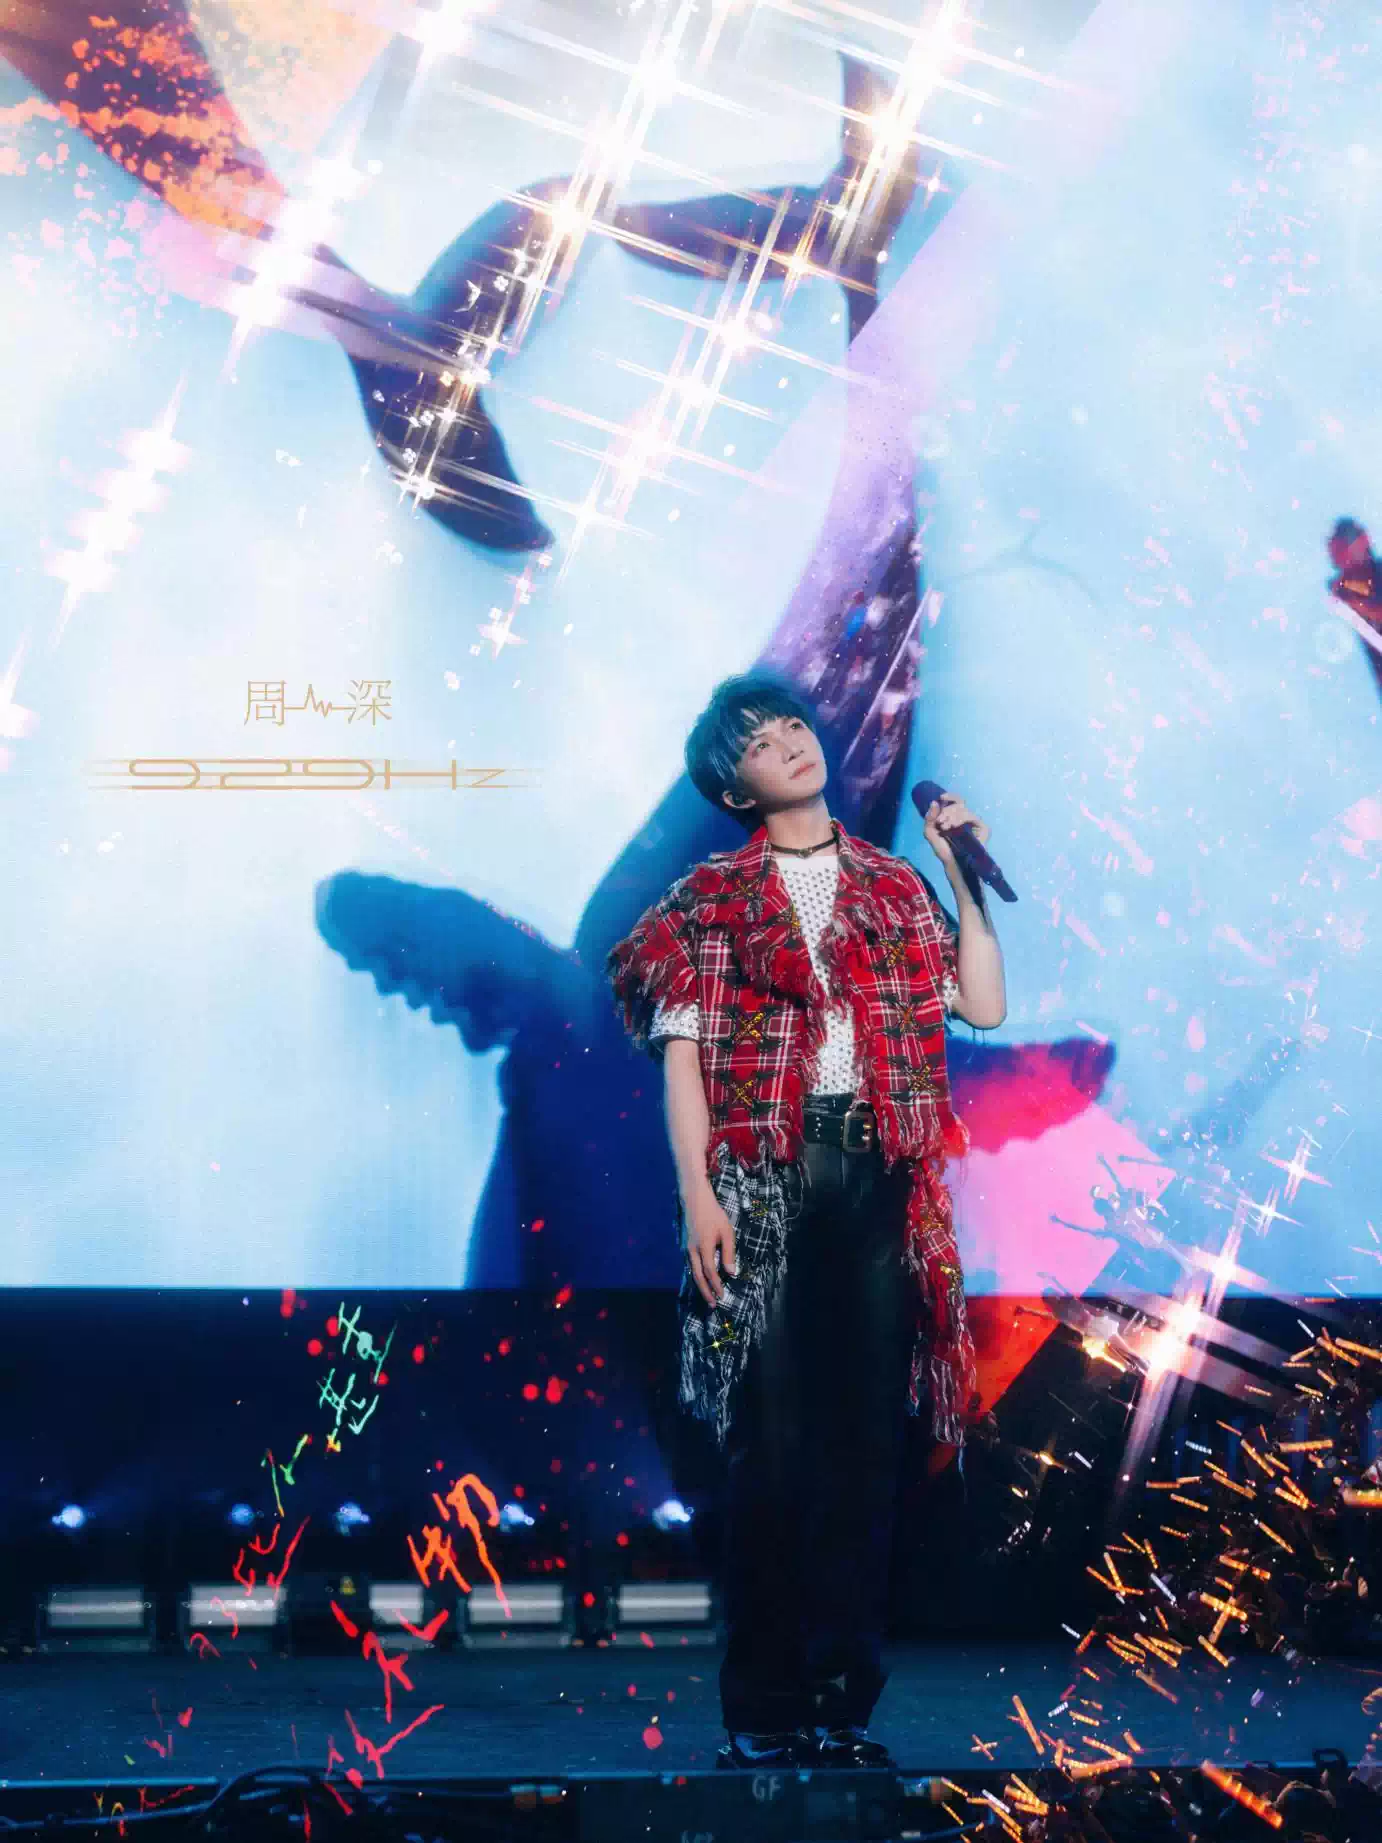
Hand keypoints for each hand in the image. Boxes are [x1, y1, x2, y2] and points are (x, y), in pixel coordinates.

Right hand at [684, 1192, 736, 1308]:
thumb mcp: (726, 1232)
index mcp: (703, 1246)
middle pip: (697, 1277)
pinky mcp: (684, 1246)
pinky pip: (690, 1265)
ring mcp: (685, 1249)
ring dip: (700, 1286)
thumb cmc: (713, 1214)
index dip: (716, 1285)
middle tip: (713, 1305)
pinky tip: (702, 1281)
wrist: (694, 1200)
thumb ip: (729, 1253)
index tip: (722, 1296)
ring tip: (708, 1297)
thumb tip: (731, 1273)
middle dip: (706, 1292)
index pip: (710, 1271)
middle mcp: (691, 1250)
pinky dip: (696, 1276)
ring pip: (692, 1272)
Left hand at [923, 792, 988, 870]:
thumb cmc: (943, 850)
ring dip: (952, 816)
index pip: (956, 801)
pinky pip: (973, 817)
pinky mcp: (983, 829)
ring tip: (945, 827)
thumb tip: (934, 802)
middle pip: (958, 804)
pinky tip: (954, 826)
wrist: (952, 863)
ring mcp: (975, 823)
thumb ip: (929, 818)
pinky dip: (961, 819)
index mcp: (956, 817)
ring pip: (964, 810)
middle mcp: (966, 818)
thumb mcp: (930, 833)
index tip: (941, 798)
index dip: (950, 796)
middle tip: (940, 822)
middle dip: (947, 811)